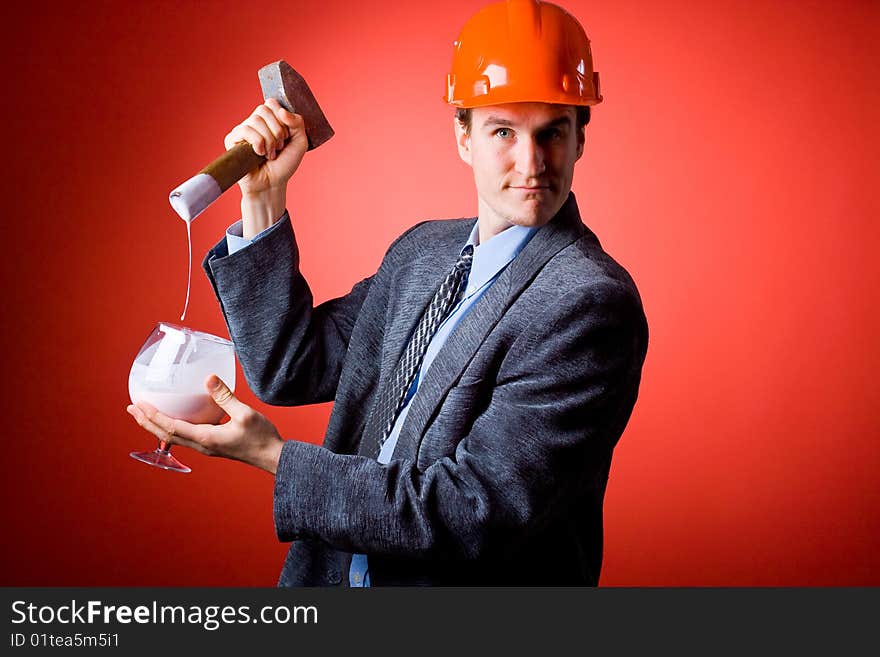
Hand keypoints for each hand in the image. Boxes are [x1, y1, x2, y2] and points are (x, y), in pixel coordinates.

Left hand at [126, 375, 284, 474]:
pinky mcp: (211, 444)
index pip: (171, 428)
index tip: (139, 404)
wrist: (272, 456)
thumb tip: (209, 378)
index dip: (153, 416)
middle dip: (147, 421)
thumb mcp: (245, 414)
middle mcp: (201, 445)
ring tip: (145, 414)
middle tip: (132, 408)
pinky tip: (174, 418)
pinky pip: (184, 436)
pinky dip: (171, 427)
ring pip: (173, 437)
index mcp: (205, 438)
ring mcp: (206, 447)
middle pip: (165, 435)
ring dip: (156, 425)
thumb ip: (226, 396)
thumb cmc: (261, 438)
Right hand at [224, 98, 308, 236]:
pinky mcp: (232, 140)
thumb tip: (281, 110)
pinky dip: (257, 143)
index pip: (271, 103)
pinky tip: (259, 154)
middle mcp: (254, 122)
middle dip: (277, 130)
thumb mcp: (300, 142)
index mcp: (268, 119)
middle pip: (263, 109)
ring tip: (270, 154)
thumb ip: (297, 122)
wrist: (273, 184)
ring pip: (256, 120)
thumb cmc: (284, 164)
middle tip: (279, 147)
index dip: (281, 119)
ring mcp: (242, 130)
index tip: (286, 136)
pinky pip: (245, 130)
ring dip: (269, 140)